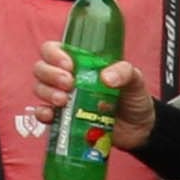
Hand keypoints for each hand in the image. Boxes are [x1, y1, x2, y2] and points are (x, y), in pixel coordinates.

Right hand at [29, 41, 157, 152]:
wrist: (139, 129)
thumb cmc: (133, 97)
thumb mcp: (135, 80)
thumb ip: (124, 72)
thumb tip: (106, 78)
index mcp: (79, 61)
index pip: (52, 49)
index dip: (54, 54)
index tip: (69, 65)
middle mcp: (65, 77)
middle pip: (41, 68)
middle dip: (50, 74)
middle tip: (69, 84)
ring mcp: (62, 98)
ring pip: (39, 88)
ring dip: (47, 92)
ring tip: (63, 101)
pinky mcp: (62, 119)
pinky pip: (42, 114)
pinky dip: (42, 114)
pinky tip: (51, 115)